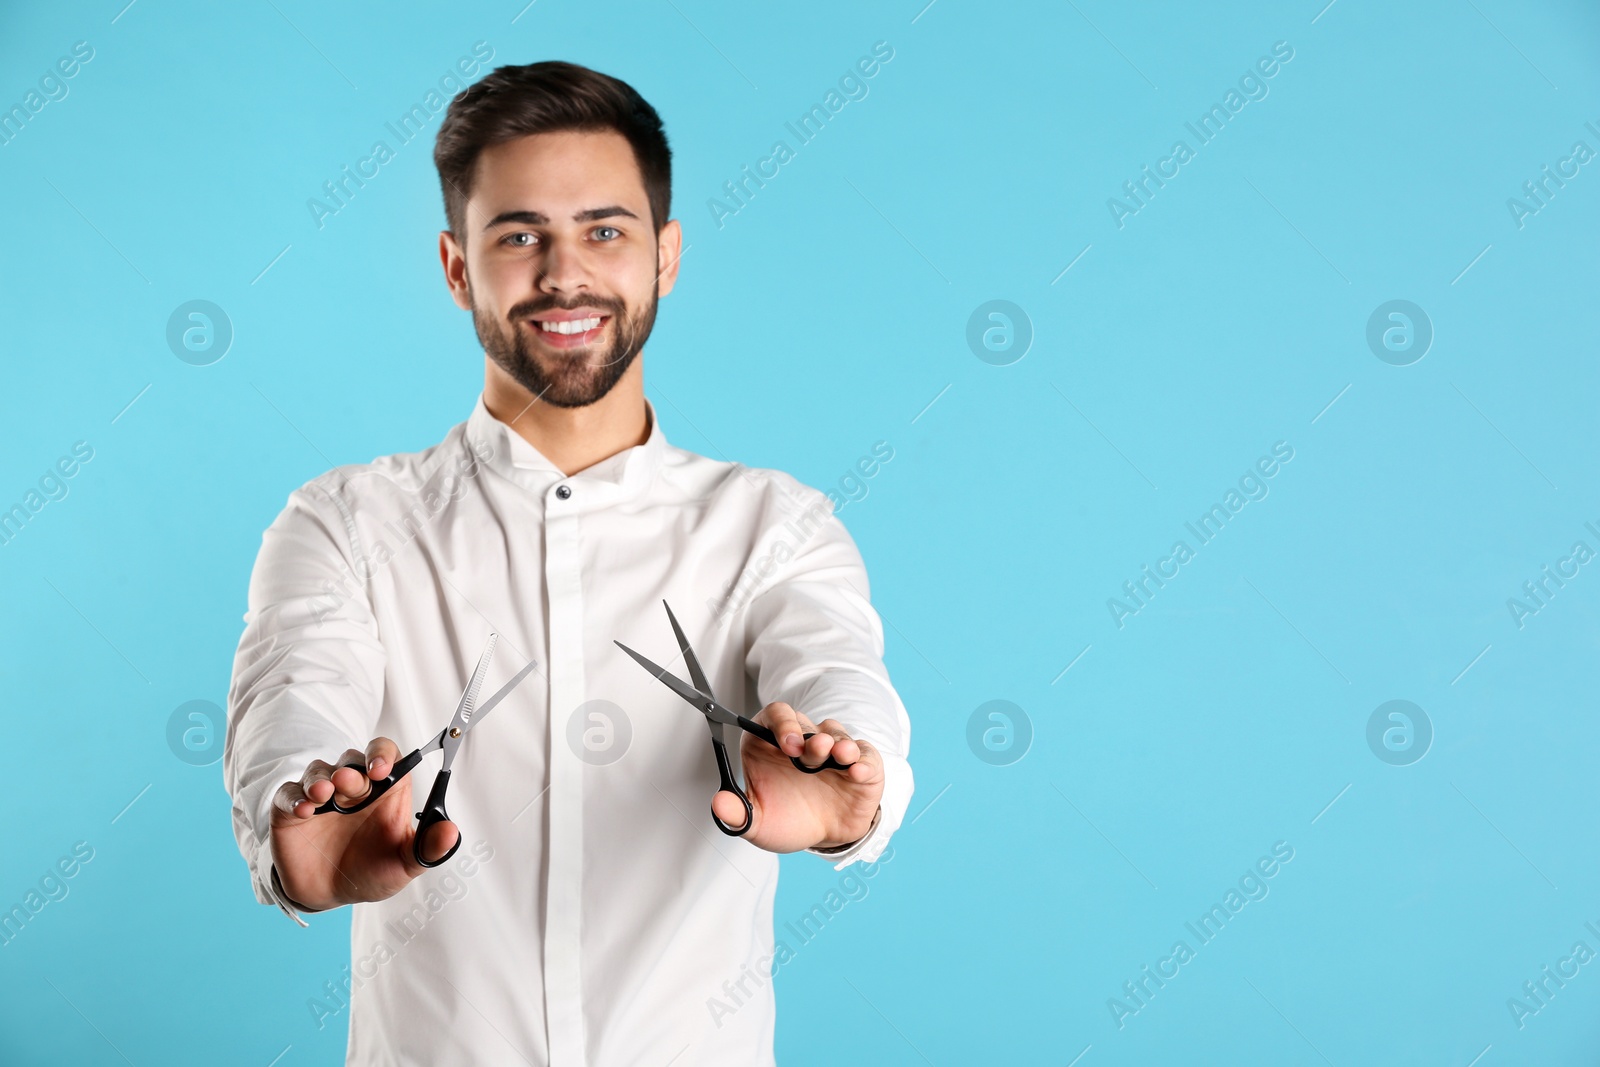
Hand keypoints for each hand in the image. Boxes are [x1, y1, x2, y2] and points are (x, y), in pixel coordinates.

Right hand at [269, 737, 457, 911]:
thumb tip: (451, 832)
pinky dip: (294, 797)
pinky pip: (288, 794)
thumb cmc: (372, 871)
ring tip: (324, 793)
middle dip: (352, 769)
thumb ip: (428, 848)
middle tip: (351, 783)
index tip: (382, 769)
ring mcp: (321, 796)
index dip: (382, 756)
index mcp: (384, 791)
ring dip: (321, 778)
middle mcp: (352, 787)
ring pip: (319, 771)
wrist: (332, 895)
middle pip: (351, 760)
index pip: (385, 756)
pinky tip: (304, 810)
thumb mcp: (404, 863)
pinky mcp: (291, 811)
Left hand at [711, 702, 883, 852]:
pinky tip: (857, 770)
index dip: (782, 722)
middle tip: (811, 752)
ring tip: (838, 755)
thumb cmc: (788, 820)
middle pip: (807, 724)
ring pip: (837, 733)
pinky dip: (863, 760)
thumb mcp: (758, 821)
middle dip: (810, 738)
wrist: (823, 837)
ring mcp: (834, 750)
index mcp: (774, 743)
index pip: (776, 714)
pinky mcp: (862, 764)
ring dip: (838, 743)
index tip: (786, 742)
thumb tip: (719, 804)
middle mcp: (805, 740)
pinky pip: (865, 754)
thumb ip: (737, 813)